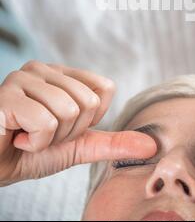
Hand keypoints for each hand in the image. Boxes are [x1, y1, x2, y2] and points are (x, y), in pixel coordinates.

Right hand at [0, 61, 156, 185]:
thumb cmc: (30, 152)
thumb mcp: (78, 146)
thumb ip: (112, 143)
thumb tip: (153, 145)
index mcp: (62, 74)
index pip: (105, 88)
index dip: (91, 118)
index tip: (64, 127)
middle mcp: (43, 69)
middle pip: (89, 102)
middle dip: (69, 132)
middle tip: (42, 135)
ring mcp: (23, 78)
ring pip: (69, 111)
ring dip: (50, 139)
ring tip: (28, 135)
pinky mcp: (8, 95)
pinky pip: (45, 122)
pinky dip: (34, 143)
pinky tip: (16, 137)